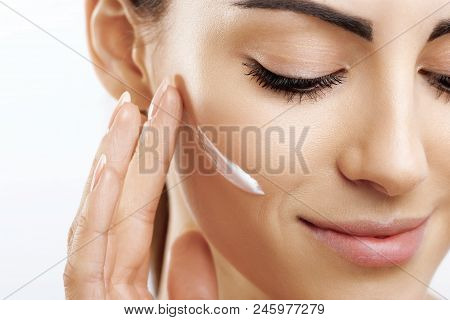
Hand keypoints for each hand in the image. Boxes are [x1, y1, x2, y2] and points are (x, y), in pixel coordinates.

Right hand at [64, 81, 216, 298]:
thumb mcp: (189, 312)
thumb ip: (190, 282)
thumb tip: (191, 238)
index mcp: (126, 277)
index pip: (140, 208)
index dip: (151, 160)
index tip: (167, 116)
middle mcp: (104, 276)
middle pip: (117, 201)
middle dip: (129, 146)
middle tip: (143, 97)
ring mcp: (92, 290)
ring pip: (99, 214)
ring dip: (111, 161)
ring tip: (126, 114)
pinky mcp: (87, 304)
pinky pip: (88, 254)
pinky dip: (96, 211)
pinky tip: (109, 169)